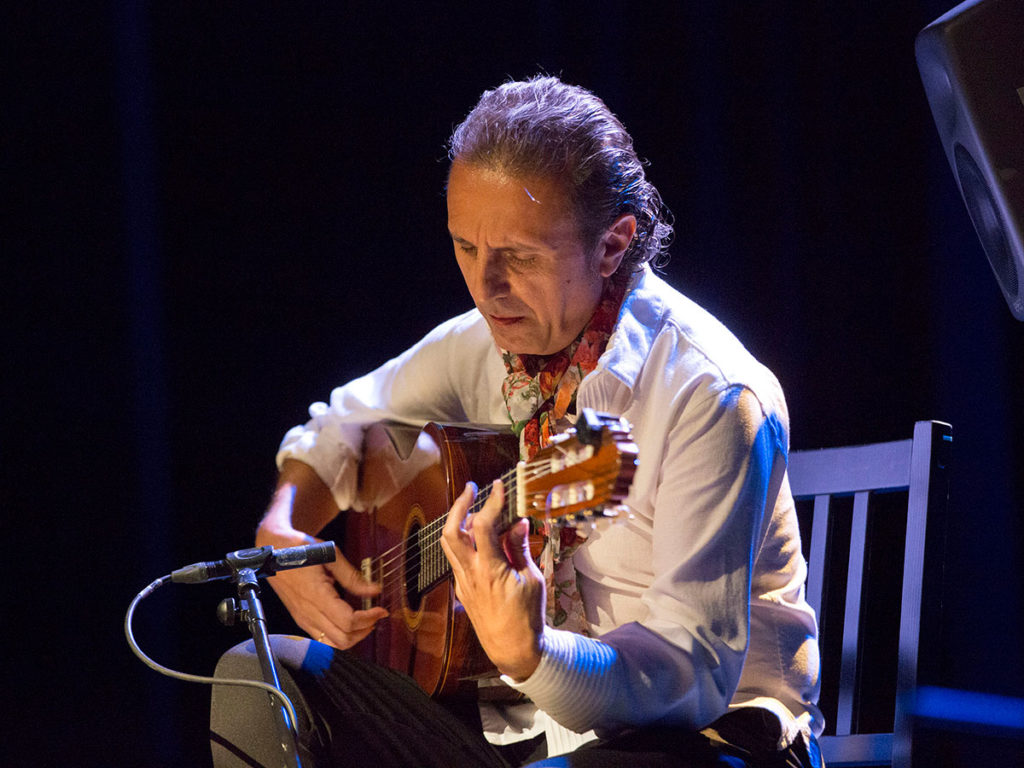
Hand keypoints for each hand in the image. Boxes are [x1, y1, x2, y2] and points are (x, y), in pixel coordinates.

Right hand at [256, 523, 387, 648]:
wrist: (272, 551)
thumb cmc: (299, 549)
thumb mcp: (330, 555)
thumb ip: (352, 576)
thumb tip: (374, 590)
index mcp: (316, 596)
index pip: (348, 621)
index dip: (369, 618)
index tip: (381, 610)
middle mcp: (308, 612)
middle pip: (343, 639)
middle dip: (365, 629)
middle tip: (375, 615)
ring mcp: (303, 619)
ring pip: (333, 644)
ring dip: (353, 636)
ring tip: (365, 620)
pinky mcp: (300, 620)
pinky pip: (323, 638)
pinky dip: (340, 635)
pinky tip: (349, 620)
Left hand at [440, 480, 545, 680]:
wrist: (513, 649)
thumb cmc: (528, 616)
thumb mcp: (532, 579)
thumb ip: (520, 548)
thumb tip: (518, 522)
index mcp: (490, 570)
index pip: (483, 526)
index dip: (491, 501)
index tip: (498, 486)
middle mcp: (470, 574)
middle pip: (452, 531)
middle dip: (459, 505)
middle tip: (472, 489)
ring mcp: (462, 582)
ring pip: (449, 544)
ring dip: (458, 521)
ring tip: (473, 507)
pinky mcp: (462, 589)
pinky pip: (457, 558)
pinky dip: (465, 541)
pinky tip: (479, 536)